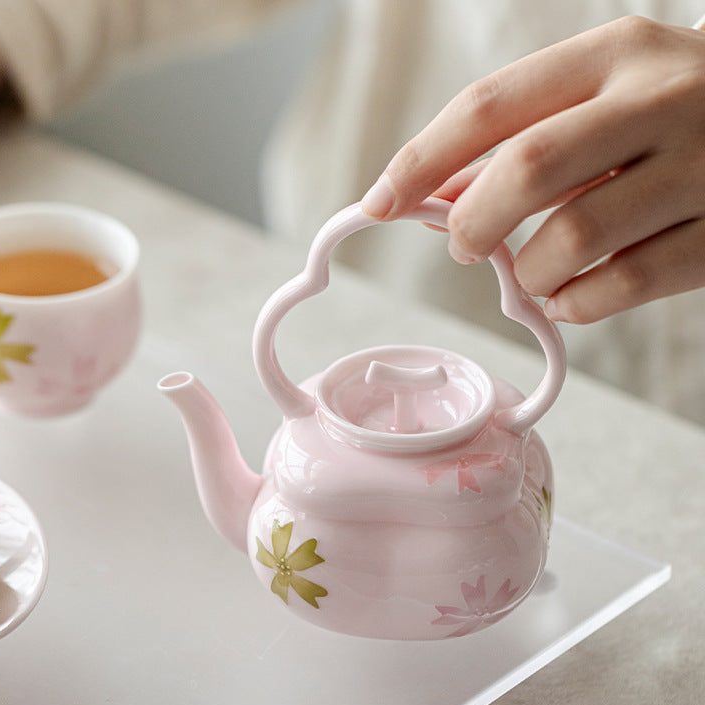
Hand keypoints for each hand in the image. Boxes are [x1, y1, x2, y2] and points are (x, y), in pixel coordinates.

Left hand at [361, 16, 704, 322]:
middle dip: (474, 221)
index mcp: (614, 54)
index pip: (489, 106)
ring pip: (573, 237)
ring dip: (530, 274)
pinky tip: (568, 298)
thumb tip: (432, 193)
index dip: (420, 159)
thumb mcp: (603, 97)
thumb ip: (522, 140)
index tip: (378, 201)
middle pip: (526, 167)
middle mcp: (660, 99)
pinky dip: (576, 304)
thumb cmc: (676, 112)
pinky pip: (625, 285)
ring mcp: (702, 166)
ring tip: (530, 276)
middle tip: (465, 245)